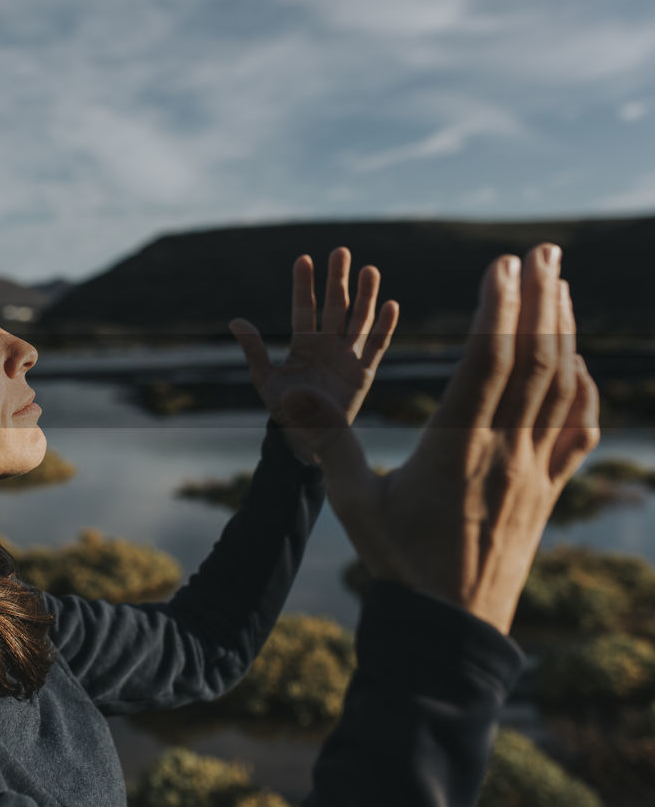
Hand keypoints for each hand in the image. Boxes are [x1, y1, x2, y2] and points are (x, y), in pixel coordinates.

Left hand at [229, 248, 398, 463]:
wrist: (307, 436)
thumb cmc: (283, 408)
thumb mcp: (264, 378)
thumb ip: (253, 349)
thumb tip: (235, 321)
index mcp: (303, 344)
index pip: (304, 308)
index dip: (304, 285)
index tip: (303, 259)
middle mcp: (327, 345)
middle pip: (335, 305)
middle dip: (338, 279)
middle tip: (341, 251)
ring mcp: (347, 356)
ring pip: (359, 319)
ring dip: (365, 295)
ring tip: (369, 269)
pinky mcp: (363, 373)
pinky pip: (377, 346)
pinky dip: (384, 326)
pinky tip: (390, 304)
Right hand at [277, 244, 600, 633]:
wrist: (450, 626)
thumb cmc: (397, 561)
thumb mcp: (353, 503)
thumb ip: (330, 444)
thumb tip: (290, 399)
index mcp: (457, 449)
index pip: (488, 362)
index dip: (499, 307)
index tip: (502, 263)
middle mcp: (505, 452)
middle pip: (535, 360)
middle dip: (541, 298)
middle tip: (543, 249)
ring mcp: (534, 471)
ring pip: (561, 387)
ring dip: (563, 331)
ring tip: (559, 284)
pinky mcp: (548, 490)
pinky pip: (578, 430)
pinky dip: (583, 388)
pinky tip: (578, 362)